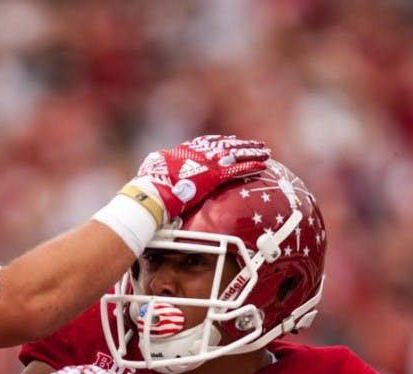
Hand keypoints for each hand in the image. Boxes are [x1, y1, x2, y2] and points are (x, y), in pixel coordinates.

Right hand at [129, 135, 270, 221]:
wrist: (151, 194)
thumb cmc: (146, 188)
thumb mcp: (151, 171)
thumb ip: (158, 168)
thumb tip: (153, 168)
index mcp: (182, 151)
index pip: (205, 143)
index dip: (220, 141)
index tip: (231, 140)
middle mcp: (197, 153)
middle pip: (224, 145)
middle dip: (241, 145)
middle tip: (257, 144)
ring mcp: (206, 164)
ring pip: (235, 155)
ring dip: (251, 153)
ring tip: (266, 152)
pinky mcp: (213, 176)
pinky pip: (237, 170)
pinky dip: (250, 166)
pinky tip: (263, 165)